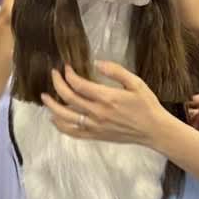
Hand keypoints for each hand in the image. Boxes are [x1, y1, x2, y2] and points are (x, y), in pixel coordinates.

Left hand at [41, 63, 170, 146]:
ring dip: (52, 106)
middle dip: (57, 84)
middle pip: (68, 98)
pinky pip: (72, 132)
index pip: (78, 84)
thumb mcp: (136, 82)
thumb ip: (116, 71)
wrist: (154, 130)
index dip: (68, 74)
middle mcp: (97, 113)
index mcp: (107, 97)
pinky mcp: (96, 136)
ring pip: (65, 117)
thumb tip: (97, 63)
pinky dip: (60, 126)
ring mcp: (95, 126)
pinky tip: (54, 119)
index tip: (66, 67)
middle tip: (54, 75)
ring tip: (45, 97)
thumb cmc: (147, 105)